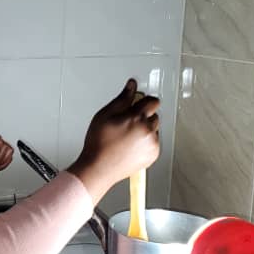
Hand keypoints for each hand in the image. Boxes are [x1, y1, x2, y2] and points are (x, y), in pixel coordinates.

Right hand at [66, 79, 160, 201]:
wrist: (99, 168)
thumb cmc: (99, 144)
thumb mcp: (105, 115)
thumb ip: (122, 98)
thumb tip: (131, 86)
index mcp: (137, 118)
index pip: (152, 101)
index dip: (144, 101)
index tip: (138, 103)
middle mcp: (148, 130)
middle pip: (154, 115)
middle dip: (143, 116)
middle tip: (126, 123)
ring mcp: (152, 144)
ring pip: (154, 129)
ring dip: (145, 129)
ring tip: (127, 137)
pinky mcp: (153, 155)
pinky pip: (154, 143)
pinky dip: (145, 142)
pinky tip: (130, 146)